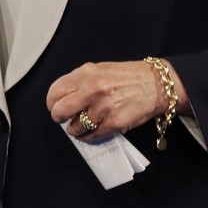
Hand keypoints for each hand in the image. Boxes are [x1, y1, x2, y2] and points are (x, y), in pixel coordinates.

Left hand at [45, 60, 182, 141]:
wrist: (155, 84)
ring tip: (79, 126)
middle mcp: (92, 90)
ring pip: (75, 127)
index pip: (55, 91)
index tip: (54, 106)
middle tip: (62, 118)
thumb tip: (62, 98)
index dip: (52, 102)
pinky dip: (88, 137)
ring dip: (75, 129)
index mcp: (86, 74)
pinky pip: (92, 136)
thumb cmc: (127, 77)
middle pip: (60, 110)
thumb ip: (79, 82)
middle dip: (58, 117)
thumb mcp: (99, 70)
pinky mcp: (114, 123)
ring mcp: (103, 108)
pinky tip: (90, 132)